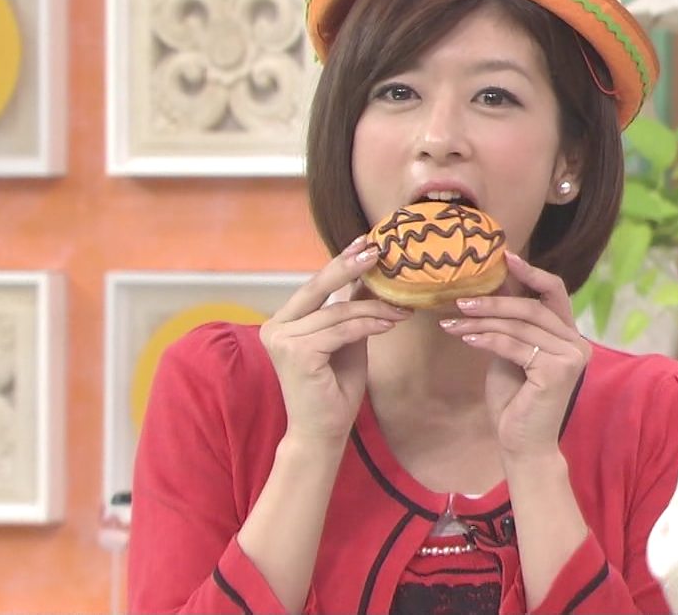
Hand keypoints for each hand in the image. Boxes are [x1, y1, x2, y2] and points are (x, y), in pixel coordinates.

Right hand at [260, 235, 411, 446]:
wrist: (322, 433)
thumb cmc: (334, 390)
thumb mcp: (346, 340)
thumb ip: (350, 310)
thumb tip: (370, 275)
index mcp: (284, 321)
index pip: (315, 286)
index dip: (341, 264)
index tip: (366, 243)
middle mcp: (276, 326)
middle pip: (318, 287)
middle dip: (349, 266)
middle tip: (377, 250)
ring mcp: (282, 339)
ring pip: (337, 312)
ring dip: (374, 309)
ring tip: (401, 309)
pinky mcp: (296, 353)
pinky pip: (341, 331)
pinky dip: (368, 326)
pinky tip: (390, 324)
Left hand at [439, 253, 588, 458]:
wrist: (522, 444)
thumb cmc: (515, 400)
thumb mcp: (509, 351)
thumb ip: (508, 324)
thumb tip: (491, 286)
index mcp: (568, 335)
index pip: (554, 292)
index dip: (530, 272)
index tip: (504, 256)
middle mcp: (576, 342)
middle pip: (531, 307)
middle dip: (493, 301)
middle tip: (461, 299)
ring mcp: (571, 356)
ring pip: (520, 326)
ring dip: (482, 322)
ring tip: (453, 322)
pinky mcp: (559, 371)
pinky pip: (515, 345)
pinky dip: (487, 340)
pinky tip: (466, 339)